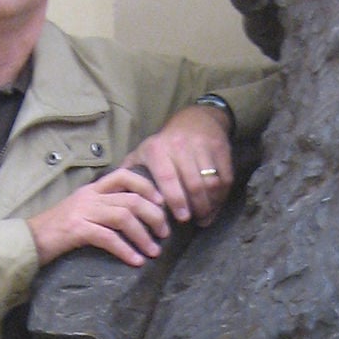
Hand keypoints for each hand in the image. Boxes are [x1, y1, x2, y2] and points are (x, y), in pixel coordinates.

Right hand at [28, 167, 169, 267]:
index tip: (161, 203)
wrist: (28, 240)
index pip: (124, 176)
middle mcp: (90, 196)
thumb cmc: (57, 229)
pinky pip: (108, 238)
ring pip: (123, 217)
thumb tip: (137, 217)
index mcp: (93, 189)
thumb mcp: (83, 210)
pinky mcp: (76, 230)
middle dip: (153, 216)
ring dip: (143, 235)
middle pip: (131, 199)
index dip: (147, 187)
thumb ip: (105, 207)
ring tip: (154, 251)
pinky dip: (126, 250)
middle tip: (164, 233)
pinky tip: (135, 261)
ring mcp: (83, 211)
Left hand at [121, 104, 232, 225]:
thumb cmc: (166, 142)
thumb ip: (130, 171)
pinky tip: (216, 204)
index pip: (168, 177)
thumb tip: (113, 193)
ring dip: (210, 203)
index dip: (175, 199)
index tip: (182, 218)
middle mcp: (180, 146)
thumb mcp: (144, 150)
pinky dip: (222, 195)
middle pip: (193, 183)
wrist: (197, 118)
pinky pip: (225, 177)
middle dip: (196, 206)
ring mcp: (203, 146)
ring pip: (211, 182)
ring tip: (205, 215)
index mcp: (158, 149)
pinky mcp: (221, 149)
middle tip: (195, 220)